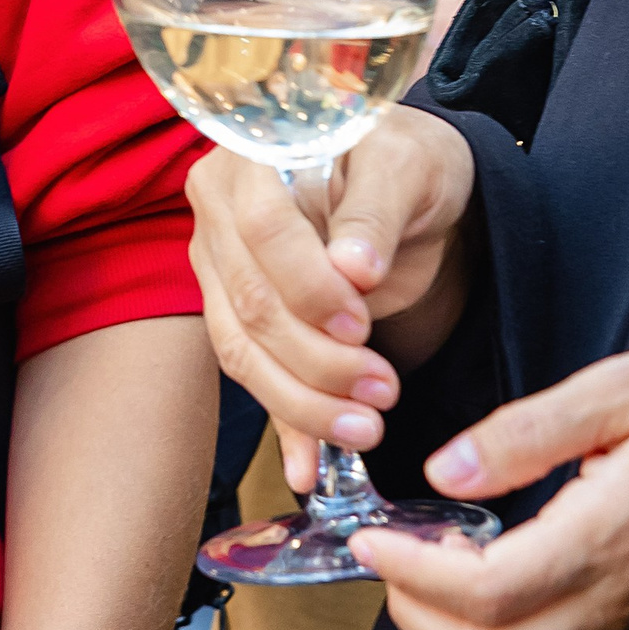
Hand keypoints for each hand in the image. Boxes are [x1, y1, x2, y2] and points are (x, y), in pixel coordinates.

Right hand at [186, 105, 478, 486]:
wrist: (409, 190)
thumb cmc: (406, 162)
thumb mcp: (408, 166)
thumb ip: (375, 211)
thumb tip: (353, 269)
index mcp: (250, 159)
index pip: (264, 232)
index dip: (310, 287)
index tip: (363, 324)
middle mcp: (219, 215)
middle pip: (251, 305)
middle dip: (317, 360)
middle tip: (384, 391)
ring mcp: (221, 270)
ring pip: (243, 353)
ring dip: (303, 402)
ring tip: (368, 428)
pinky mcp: (238, 318)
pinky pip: (255, 378)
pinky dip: (285, 428)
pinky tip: (309, 470)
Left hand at [355, 347, 628, 629]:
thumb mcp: (619, 390)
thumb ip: (527, 430)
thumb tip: (443, 473)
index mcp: (612, 534)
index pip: (491, 592)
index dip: (416, 575)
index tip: (372, 536)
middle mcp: (615, 598)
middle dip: (417, 614)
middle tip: (389, 551)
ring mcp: (619, 624)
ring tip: (423, 563)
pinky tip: (470, 577)